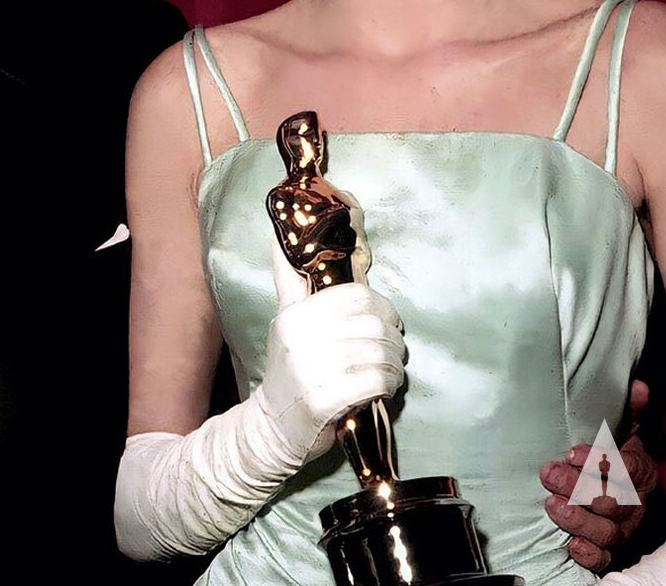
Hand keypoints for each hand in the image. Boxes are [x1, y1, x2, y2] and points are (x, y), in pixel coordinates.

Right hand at [254, 238, 404, 464]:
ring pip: (380, 354)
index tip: (386, 322)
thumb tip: (277, 238)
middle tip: (394, 351)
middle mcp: (302, 336)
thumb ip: (289, 283)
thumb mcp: (285, 322)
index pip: (358, 296)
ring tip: (389, 371)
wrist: (271, 426)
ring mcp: (312, 369)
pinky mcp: (326, 400)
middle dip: (394, 340)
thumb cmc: (287, 370)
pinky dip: (389, 384)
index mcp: (297, 314)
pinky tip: (383, 388)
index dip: (383, 307)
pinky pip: (377, 381)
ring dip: (394, 365)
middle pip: (374, 325)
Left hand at [540, 380, 658, 571]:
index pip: (627, 467)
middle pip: (612, 500)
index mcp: (638, 471)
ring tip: (553, 506)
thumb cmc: (613, 453)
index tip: (571, 453)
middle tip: (548, 473)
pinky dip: (589, 554)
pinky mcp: (610, 547)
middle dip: (577, 487)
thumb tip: (637, 385)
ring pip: (608, 530)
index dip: (600, 461)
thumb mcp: (621, 428)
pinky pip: (604, 557)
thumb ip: (628, 409)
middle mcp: (633, 502)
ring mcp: (623, 528)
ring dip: (580, 519)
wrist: (618, 486)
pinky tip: (572, 546)